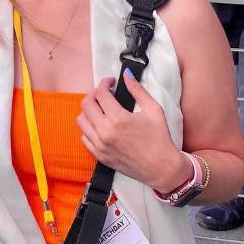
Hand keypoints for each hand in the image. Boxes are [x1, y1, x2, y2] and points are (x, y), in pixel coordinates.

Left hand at [77, 73, 184, 192]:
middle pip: (86, 104)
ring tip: (101, 109)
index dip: (104, 83)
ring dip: (89, 111)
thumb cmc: (160, 139)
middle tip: (105, 94)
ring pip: (81, 120)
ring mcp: (100, 146)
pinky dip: (89, 128)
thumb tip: (126, 75)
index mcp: (118, 119)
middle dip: (95, 94)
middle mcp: (105, 132)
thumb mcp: (153, 110)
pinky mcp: (99, 156)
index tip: (111, 82)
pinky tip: (100, 125)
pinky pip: (84, 137)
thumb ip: (137, 90)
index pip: (100, 93)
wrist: (162, 168)